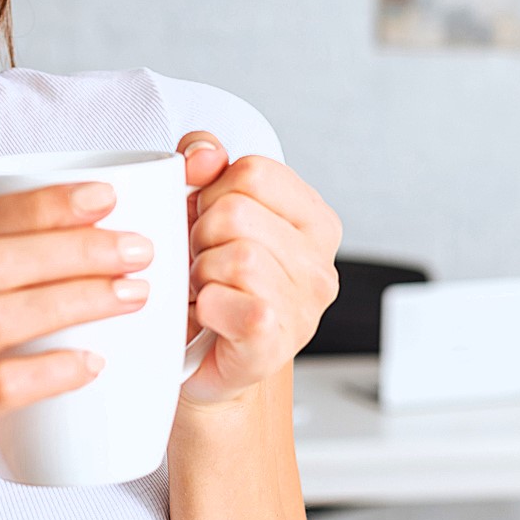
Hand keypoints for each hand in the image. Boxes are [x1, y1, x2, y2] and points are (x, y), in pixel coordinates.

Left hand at [177, 132, 341, 406]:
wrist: (206, 367)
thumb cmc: (213, 287)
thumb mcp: (208, 212)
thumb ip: (205, 164)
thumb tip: (205, 152)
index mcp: (314, 221)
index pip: (255, 170)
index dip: (213, 191)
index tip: (209, 222)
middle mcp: (320, 264)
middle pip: (237, 210)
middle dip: (201, 236)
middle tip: (203, 265)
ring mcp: (304, 307)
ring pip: (232, 255)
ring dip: (199, 274)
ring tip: (205, 291)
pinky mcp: (275, 343)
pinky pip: (226, 301)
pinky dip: (203, 307)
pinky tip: (209, 316)